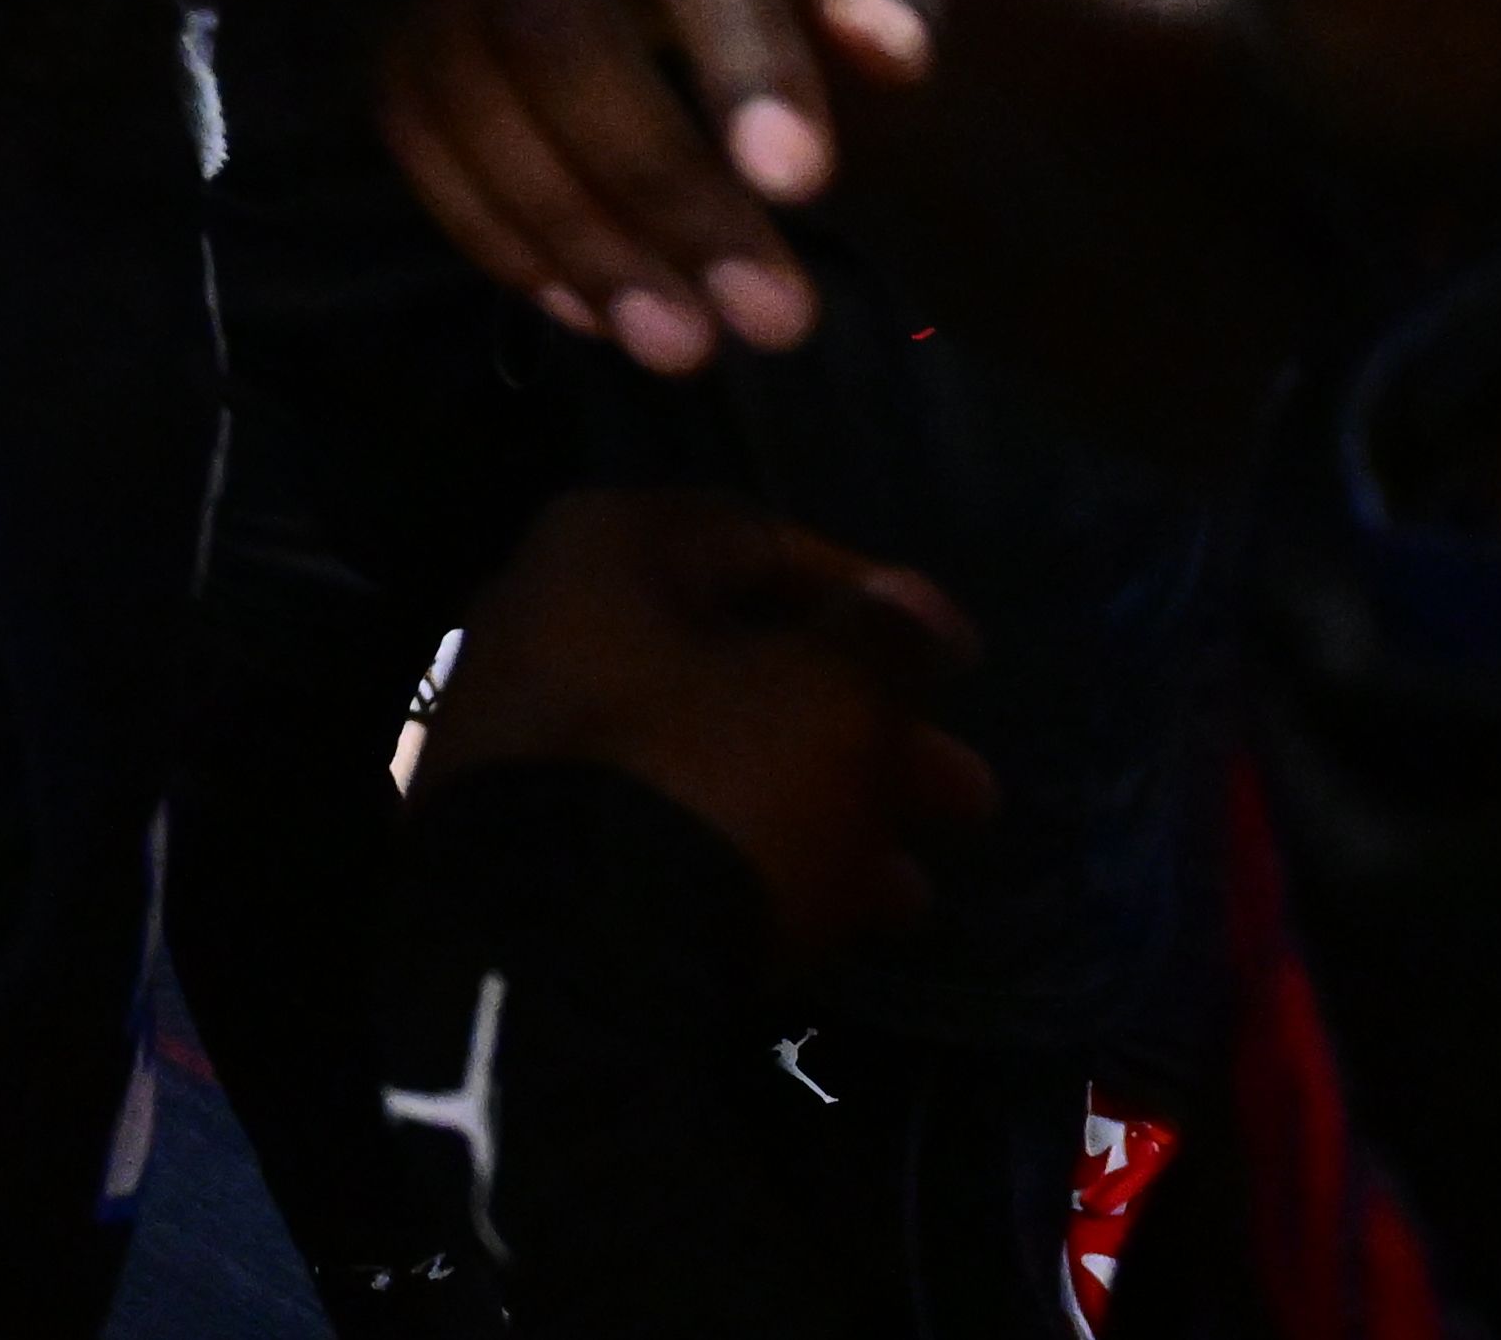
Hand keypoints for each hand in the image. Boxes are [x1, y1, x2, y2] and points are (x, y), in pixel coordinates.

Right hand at [378, 0, 989, 375]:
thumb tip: (884, 53)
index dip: (731, 50)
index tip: (803, 187)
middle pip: (546, 22)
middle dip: (656, 181)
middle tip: (780, 323)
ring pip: (466, 92)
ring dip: (576, 234)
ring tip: (694, 351)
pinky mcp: (404, 14)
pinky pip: (417, 133)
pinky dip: (498, 233)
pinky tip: (599, 314)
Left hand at [424, 484, 994, 972]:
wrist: (552, 959)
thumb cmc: (704, 784)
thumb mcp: (825, 700)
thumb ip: (878, 643)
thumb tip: (903, 601)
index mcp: (603, 554)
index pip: (761, 541)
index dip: (875, 596)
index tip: (964, 659)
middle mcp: (549, 625)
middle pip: (744, 662)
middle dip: (872, 729)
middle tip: (969, 794)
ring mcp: (531, 740)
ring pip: (715, 753)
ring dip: (832, 806)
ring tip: (921, 886)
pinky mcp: (534, 841)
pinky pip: (666, 821)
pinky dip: (760, 851)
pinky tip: (856, 917)